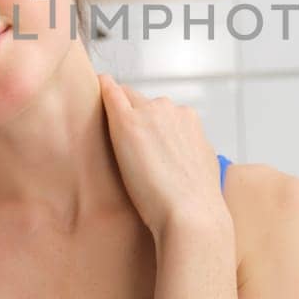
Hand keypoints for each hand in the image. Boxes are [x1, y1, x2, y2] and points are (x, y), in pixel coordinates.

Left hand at [98, 73, 228, 239]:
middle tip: (123, 142)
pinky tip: (96, 85)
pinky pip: (111, 94)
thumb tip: (182, 154)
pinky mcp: (127, 123)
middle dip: (134, 116)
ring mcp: (148, 113)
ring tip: (104, 126)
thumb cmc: (196, 200)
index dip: (150, 124)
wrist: (190, 213)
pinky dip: (103, 88)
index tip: (141, 136)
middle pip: (143, 102)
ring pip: (126, 99)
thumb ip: (190, 149)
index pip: (163, 111)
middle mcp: (170, 109)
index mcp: (189, 120)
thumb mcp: (203, 165)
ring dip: (119, 110)